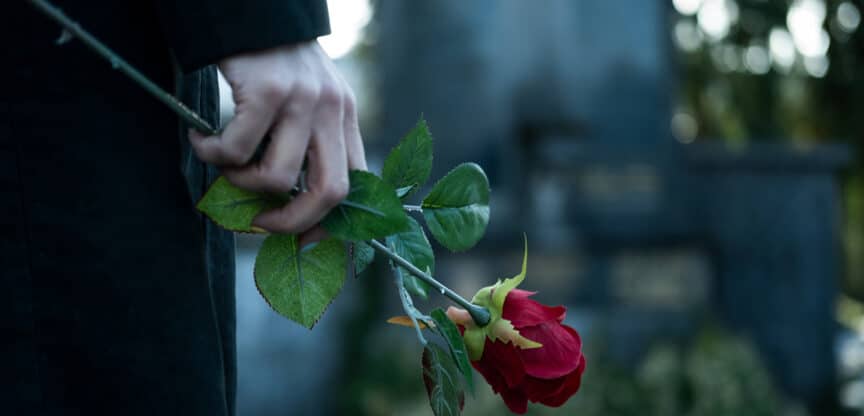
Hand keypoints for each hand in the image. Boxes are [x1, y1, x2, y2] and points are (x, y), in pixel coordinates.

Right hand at [190, 41, 365, 238]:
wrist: (250, 11)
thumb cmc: (271, 63)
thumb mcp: (307, 100)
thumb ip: (306, 143)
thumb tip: (284, 203)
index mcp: (346, 118)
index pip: (355, 186)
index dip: (329, 223)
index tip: (301, 241)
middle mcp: (333, 111)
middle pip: (329, 192)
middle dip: (292, 223)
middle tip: (258, 224)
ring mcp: (303, 101)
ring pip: (275, 178)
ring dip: (240, 183)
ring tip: (223, 163)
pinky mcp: (267, 92)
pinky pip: (236, 150)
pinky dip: (212, 155)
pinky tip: (201, 139)